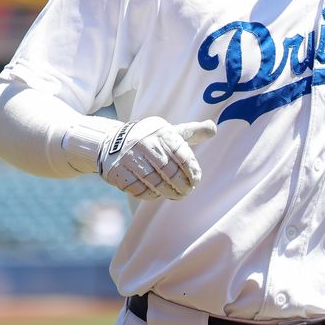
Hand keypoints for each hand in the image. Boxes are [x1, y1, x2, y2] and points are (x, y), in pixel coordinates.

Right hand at [97, 117, 216, 199]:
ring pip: (154, 181)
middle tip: (187, 191)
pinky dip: (151, 195)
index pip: (181, 154)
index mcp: (159, 131)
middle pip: (169, 170)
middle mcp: (143, 142)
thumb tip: (213, 128)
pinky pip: (139, 189)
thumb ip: (191, 132)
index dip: (191, 170)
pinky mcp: (117, 172)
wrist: (111, 142)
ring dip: (168, 192)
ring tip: (176, 195)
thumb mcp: (168, 132)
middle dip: (181, 184)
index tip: (196, 179)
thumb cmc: (148, 139)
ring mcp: (129, 157)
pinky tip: (158, 194)